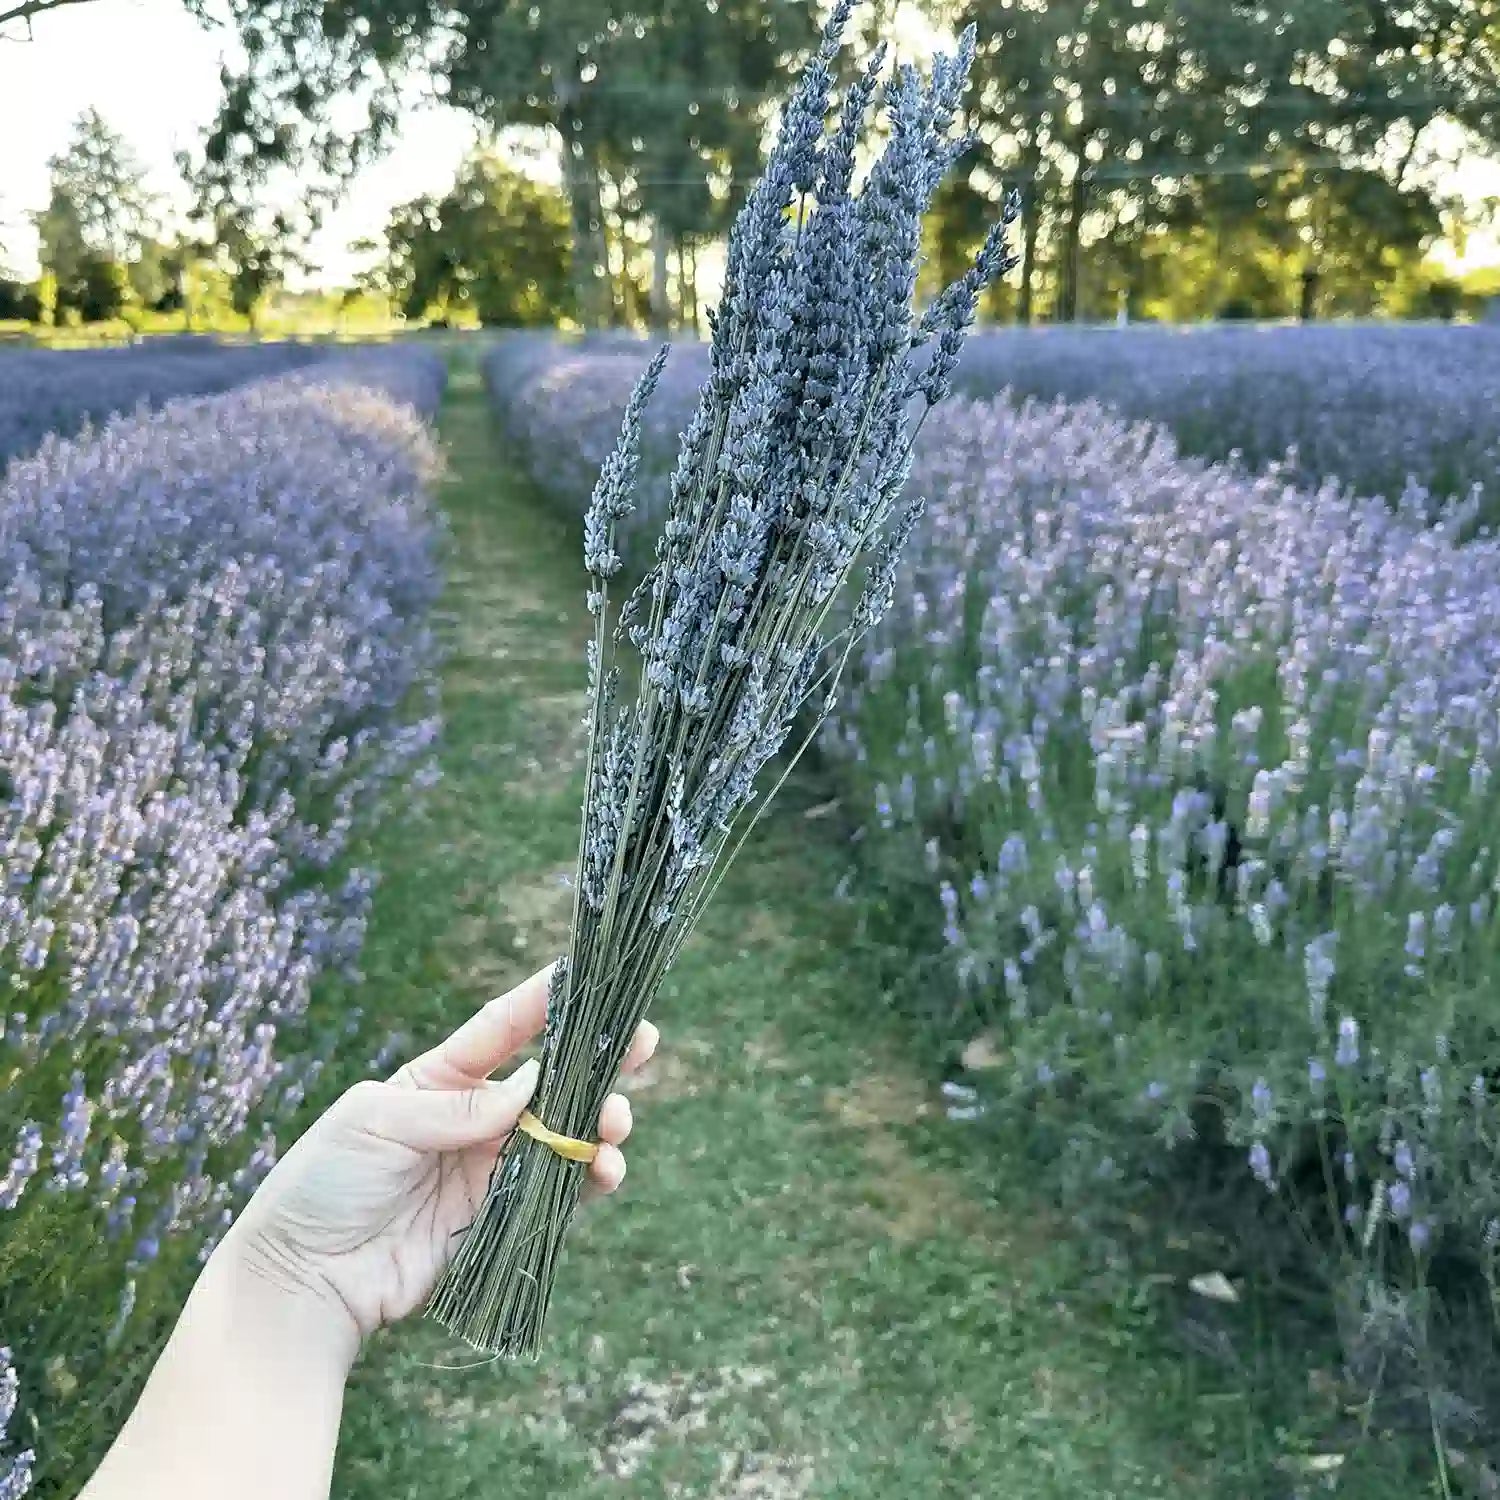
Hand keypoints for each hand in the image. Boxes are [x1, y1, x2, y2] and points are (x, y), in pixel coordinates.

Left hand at [222, 964, 657, 1350]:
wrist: (303, 1280)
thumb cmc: (323, 1185)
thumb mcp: (376, 1124)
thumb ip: (456, 1107)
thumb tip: (532, 1084)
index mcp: (438, 1080)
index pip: (502, 1028)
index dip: (545, 1000)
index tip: (589, 976)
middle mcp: (474, 1118)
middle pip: (551, 1078)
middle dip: (600, 1059)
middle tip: (643, 1043)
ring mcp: (491, 1168)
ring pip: (566, 1133)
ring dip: (601, 1121)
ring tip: (616, 1122)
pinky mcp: (502, 1218)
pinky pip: (560, 1191)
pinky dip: (590, 1178)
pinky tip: (606, 1169)